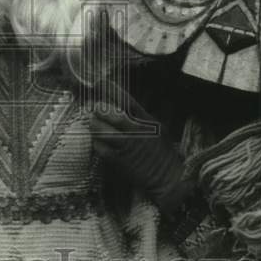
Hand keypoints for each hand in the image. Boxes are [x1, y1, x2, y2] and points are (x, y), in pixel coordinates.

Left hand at [90, 87, 198, 214]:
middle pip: (112, 115)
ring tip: (92, 123)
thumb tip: (126, 105)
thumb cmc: (164, 152)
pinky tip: (96, 141)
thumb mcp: (158, 129)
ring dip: (95, 125)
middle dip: (99, 109)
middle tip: (94, 107)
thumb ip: (142, 117)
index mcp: (146, 121)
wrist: (168, 177)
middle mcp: (136, 132)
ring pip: (104, 132)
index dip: (112, 90)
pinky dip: (96, 143)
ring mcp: (127, 146)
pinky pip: (102, 149)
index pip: (127, 101)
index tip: (101, 82)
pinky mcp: (120, 161)